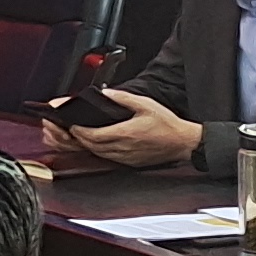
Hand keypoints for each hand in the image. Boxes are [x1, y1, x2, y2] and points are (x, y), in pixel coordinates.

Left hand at [70, 89, 200, 169]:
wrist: (182, 142)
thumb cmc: (167, 124)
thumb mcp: (145, 104)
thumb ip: (123, 98)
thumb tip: (107, 92)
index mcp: (125, 133)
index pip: (94, 136)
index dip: (80, 132)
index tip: (73, 126)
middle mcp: (123, 148)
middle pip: (92, 146)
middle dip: (80, 139)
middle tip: (73, 131)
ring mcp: (126, 157)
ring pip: (99, 154)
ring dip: (88, 146)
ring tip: (83, 137)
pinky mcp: (130, 163)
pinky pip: (109, 158)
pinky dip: (100, 152)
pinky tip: (99, 145)